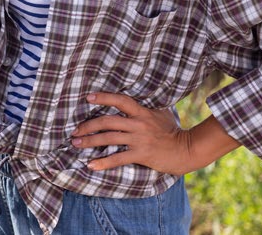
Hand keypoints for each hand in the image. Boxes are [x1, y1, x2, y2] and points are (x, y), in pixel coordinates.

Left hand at [70, 92, 193, 174]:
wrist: (188, 150)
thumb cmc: (173, 131)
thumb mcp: (161, 113)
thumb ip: (146, 107)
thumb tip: (136, 97)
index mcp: (142, 112)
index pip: (120, 100)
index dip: (104, 97)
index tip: (88, 98)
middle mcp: (139, 124)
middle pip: (107, 121)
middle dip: (88, 126)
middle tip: (74, 131)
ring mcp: (139, 139)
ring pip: (109, 138)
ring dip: (90, 141)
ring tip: (76, 144)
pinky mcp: (142, 154)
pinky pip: (118, 158)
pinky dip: (103, 162)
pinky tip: (91, 165)